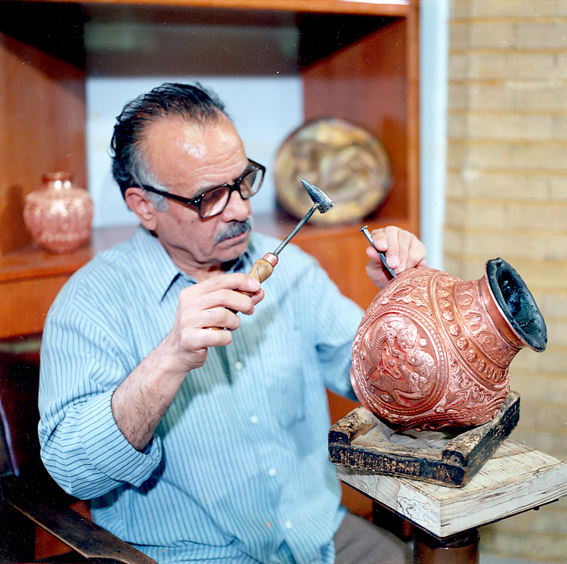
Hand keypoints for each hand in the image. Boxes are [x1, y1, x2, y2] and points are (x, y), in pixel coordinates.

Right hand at [112, 273, 262, 450]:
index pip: (220, 280)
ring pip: (223, 315)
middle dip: (244, 302)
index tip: (257, 286)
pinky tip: (223, 338)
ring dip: (235, 322)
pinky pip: (219, 336)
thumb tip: (260, 291)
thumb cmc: (201, 327)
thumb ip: (237, 300)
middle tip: (250, 310)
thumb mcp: (217, 309)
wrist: (177, 353)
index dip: (241, 281)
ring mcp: (188, 321)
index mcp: (193, 292)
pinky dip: (227, 338)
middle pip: (223, 296)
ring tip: (233, 327)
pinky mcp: (190, 339)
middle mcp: (188, 304)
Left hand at [364, 226, 426, 288]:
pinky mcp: (420, 248)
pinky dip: (413, 264)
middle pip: (396, 234)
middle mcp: (395, 234)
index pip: (380, 233)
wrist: (398, 287)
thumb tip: (370, 250)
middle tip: (392, 265)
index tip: (381, 247)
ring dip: (403, 259)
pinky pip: (418, 253)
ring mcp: (409, 239)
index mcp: (381, 237)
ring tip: (399, 272)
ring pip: (408, 242)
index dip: (380, 238)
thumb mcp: (374, 270)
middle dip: (394, 250)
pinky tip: (408, 271)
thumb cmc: (383, 275)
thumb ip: (373, 260)